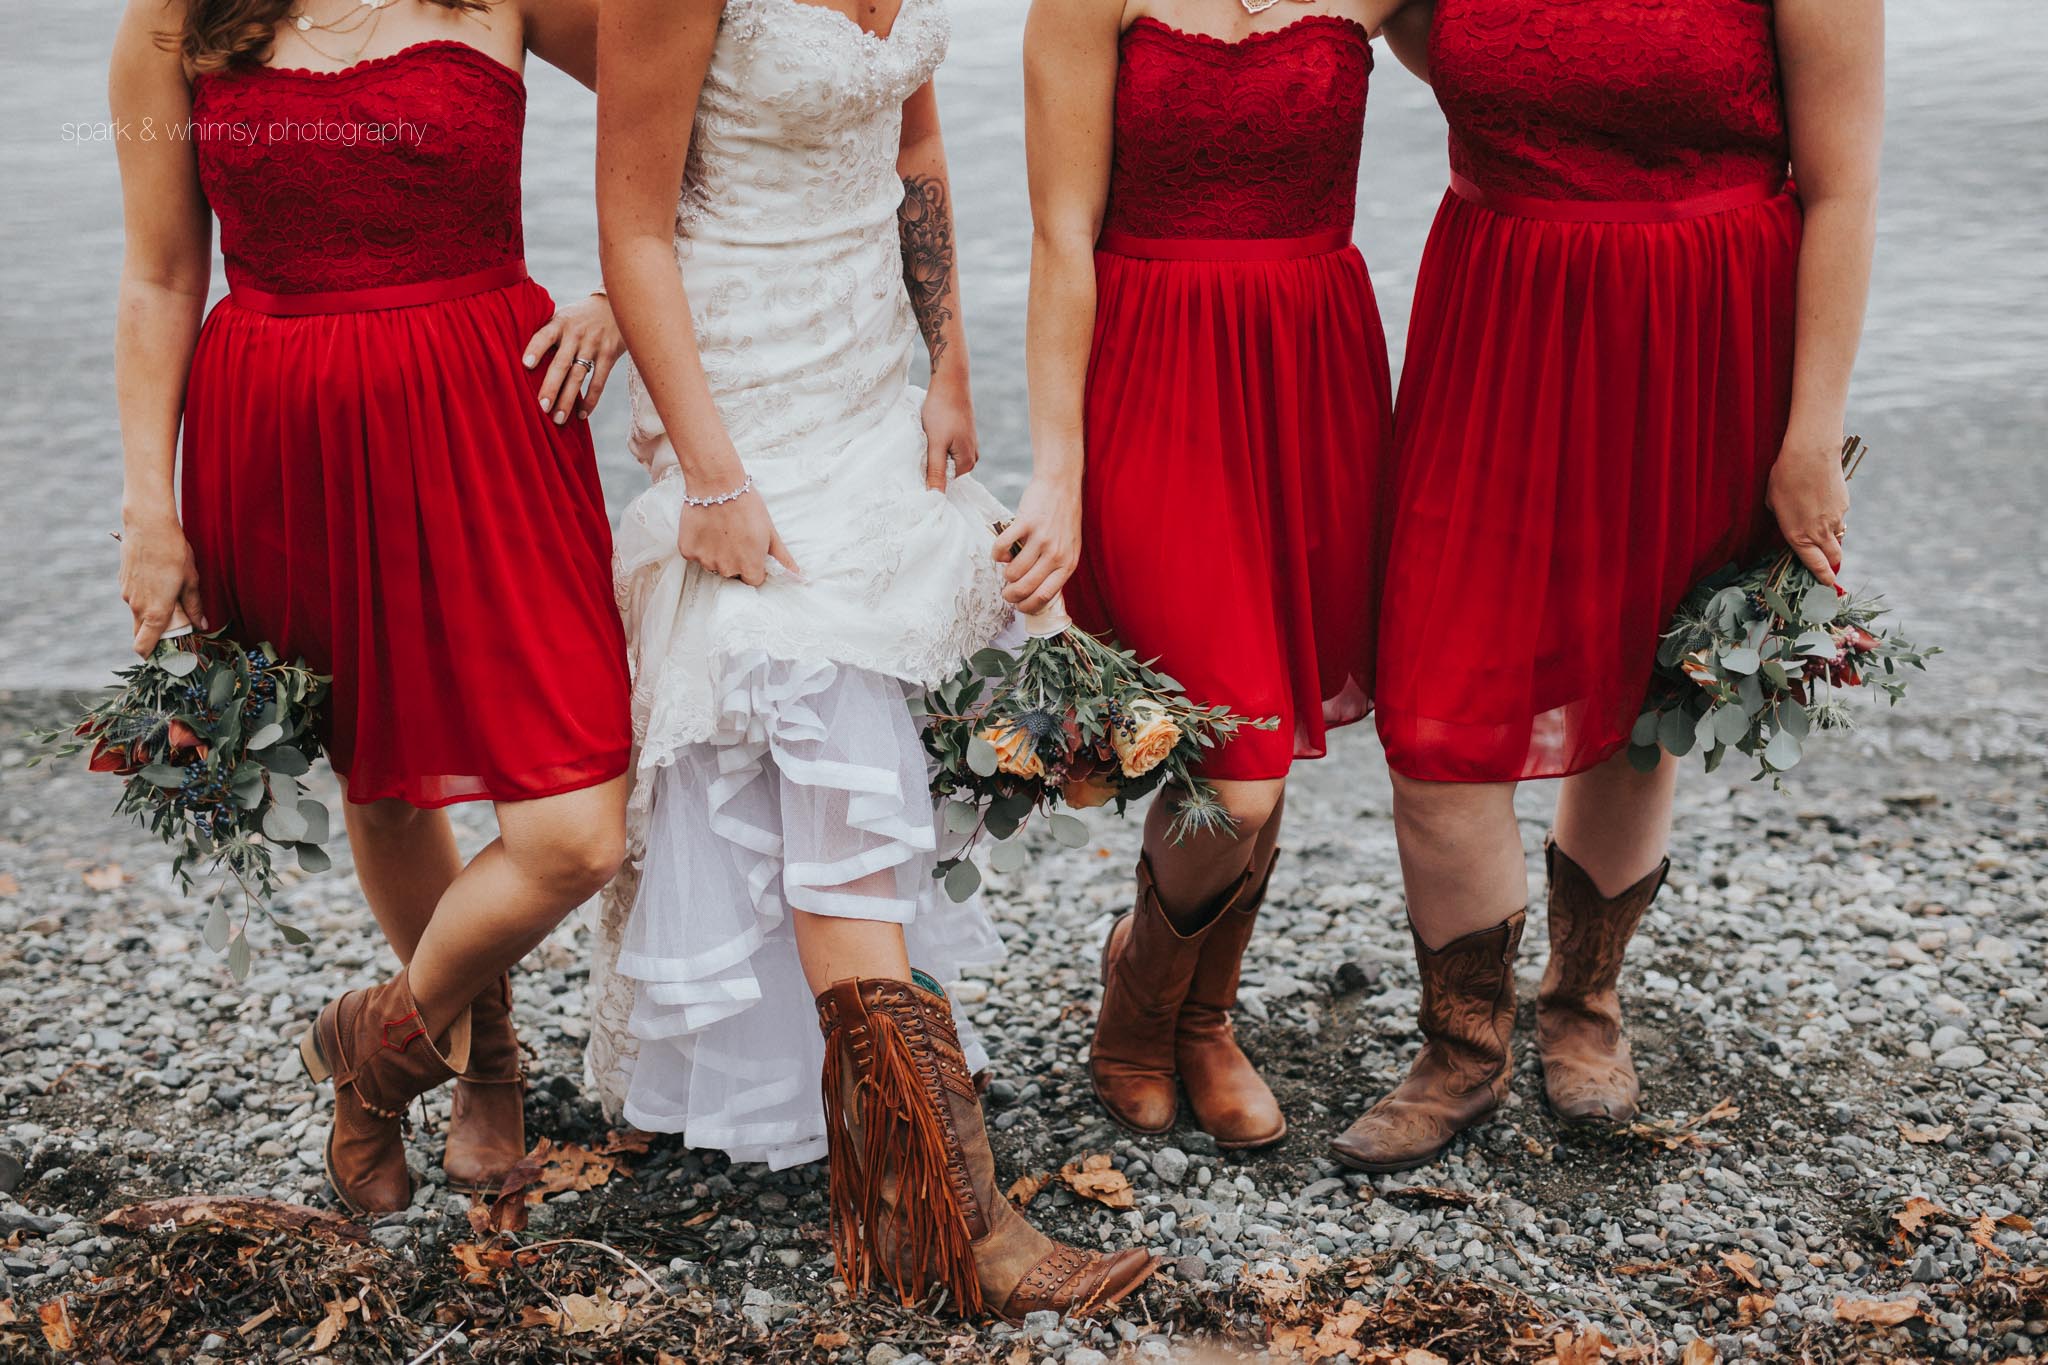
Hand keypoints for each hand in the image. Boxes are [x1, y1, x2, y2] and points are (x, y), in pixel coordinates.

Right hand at [120, 511, 204, 654]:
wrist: (148, 527)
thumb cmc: (174, 553)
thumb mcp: (191, 581)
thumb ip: (194, 606)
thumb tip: (202, 625)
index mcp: (155, 612)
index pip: (144, 645)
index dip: (150, 656)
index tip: (161, 658)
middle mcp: (137, 606)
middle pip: (140, 633)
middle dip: (153, 638)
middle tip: (172, 632)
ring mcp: (127, 594)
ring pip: (137, 613)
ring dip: (150, 615)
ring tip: (170, 600)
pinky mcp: (123, 582)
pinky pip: (134, 598)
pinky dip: (145, 599)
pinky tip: (158, 583)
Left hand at [524, 293, 624, 423]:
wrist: (617, 305)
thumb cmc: (580, 317)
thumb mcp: (563, 317)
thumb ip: (547, 333)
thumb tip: (519, 361)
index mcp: (560, 323)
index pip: (544, 336)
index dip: (535, 349)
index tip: (526, 365)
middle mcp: (576, 334)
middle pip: (561, 364)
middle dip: (551, 387)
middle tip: (541, 407)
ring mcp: (594, 345)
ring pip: (579, 376)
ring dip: (568, 400)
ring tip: (558, 419)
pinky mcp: (609, 355)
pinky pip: (598, 381)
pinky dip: (590, 400)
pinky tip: (581, 414)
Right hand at [676, 488, 800, 587]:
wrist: (717, 483)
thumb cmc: (747, 504)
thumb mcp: (770, 532)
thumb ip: (782, 558)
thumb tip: (799, 576)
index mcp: (750, 567)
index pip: (753, 579)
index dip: (753, 564)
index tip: (749, 549)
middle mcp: (727, 569)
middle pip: (732, 572)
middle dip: (734, 558)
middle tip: (734, 534)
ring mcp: (706, 561)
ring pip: (712, 564)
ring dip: (716, 552)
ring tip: (719, 529)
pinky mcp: (688, 551)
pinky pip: (694, 554)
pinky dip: (699, 545)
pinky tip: (705, 527)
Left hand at [920, 374, 978, 489]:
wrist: (950, 381)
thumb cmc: (942, 411)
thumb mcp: (935, 444)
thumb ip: (936, 471)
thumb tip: (936, 497)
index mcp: (967, 463)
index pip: (943, 482)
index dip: (927, 476)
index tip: (914, 466)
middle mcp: (972, 456)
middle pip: (944, 471)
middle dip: (930, 464)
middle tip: (916, 451)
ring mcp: (968, 445)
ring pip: (944, 458)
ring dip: (931, 453)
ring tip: (922, 441)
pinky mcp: (961, 435)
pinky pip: (946, 448)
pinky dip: (935, 444)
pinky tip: (928, 433)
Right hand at [995, 472, 1081, 614]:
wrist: (1061, 486)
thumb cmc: (1063, 520)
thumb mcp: (1069, 548)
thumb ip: (1055, 568)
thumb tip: (1032, 591)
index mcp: (1068, 564)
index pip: (1045, 596)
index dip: (1028, 606)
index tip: (1018, 607)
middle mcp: (1056, 553)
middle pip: (1025, 587)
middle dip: (1010, 595)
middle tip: (1006, 592)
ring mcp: (1041, 538)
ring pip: (1013, 571)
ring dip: (1005, 573)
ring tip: (1007, 566)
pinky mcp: (1026, 523)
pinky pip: (1002, 547)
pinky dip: (996, 553)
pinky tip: (1000, 552)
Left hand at [1766, 429, 1850, 587]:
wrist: (1811, 455)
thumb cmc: (1784, 478)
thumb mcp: (1774, 503)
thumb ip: (1783, 518)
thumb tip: (1792, 520)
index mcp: (1798, 536)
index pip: (1815, 565)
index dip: (1823, 580)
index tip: (1829, 589)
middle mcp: (1819, 532)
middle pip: (1833, 558)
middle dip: (1833, 566)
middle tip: (1830, 570)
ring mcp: (1835, 519)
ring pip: (1837, 537)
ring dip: (1831, 539)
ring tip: (1818, 525)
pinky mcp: (1844, 505)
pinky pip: (1839, 518)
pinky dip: (1832, 517)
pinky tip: (1822, 501)